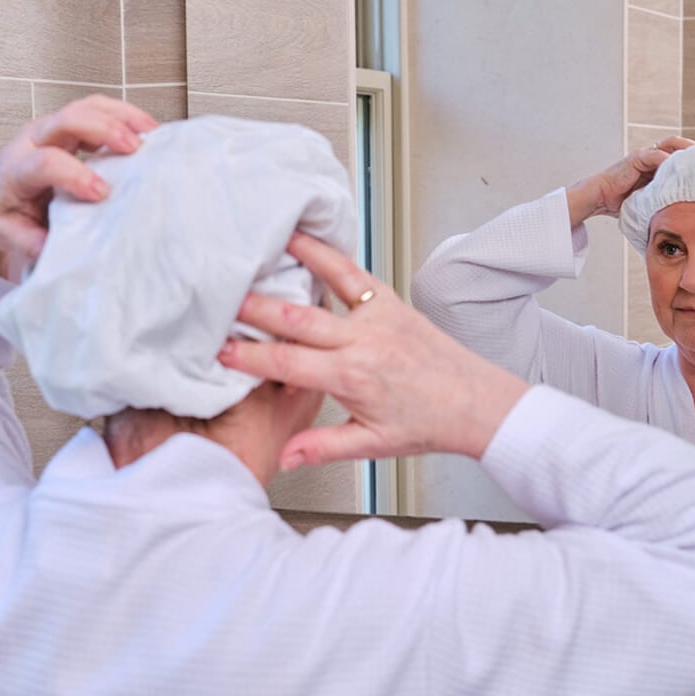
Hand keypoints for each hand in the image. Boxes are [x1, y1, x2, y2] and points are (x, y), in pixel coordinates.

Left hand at [0, 94, 157, 275]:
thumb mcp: (6, 233)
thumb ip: (31, 241)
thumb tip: (59, 249)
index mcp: (14, 169)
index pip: (45, 162)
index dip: (75, 174)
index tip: (102, 193)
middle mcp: (32, 141)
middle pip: (67, 120)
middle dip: (104, 129)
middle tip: (135, 148)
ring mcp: (50, 130)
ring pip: (84, 107)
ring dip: (120, 115)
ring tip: (151, 132)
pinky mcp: (65, 129)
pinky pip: (94, 110)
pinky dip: (122, 115)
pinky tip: (144, 130)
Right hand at [218, 233, 528, 468]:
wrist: (476, 403)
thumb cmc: (429, 424)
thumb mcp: (373, 445)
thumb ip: (323, 447)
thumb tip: (283, 458)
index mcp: (353, 378)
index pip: (287, 364)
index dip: (249, 356)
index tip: (219, 350)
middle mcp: (363, 342)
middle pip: (295, 320)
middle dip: (252, 310)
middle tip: (218, 300)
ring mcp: (377, 317)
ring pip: (320, 288)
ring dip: (282, 272)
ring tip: (249, 255)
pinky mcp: (390, 302)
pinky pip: (352, 272)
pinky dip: (324, 253)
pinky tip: (300, 237)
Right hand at [565, 136, 694, 227]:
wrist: (598, 199)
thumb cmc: (620, 204)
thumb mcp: (648, 203)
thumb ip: (663, 204)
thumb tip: (682, 222)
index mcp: (656, 167)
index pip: (681, 158)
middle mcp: (652, 158)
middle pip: (680, 147)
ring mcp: (644, 156)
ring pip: (671, 145)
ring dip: (687, 150)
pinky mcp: (636, 158)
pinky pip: (657, 155)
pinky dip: (670, 160)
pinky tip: (681, 167)